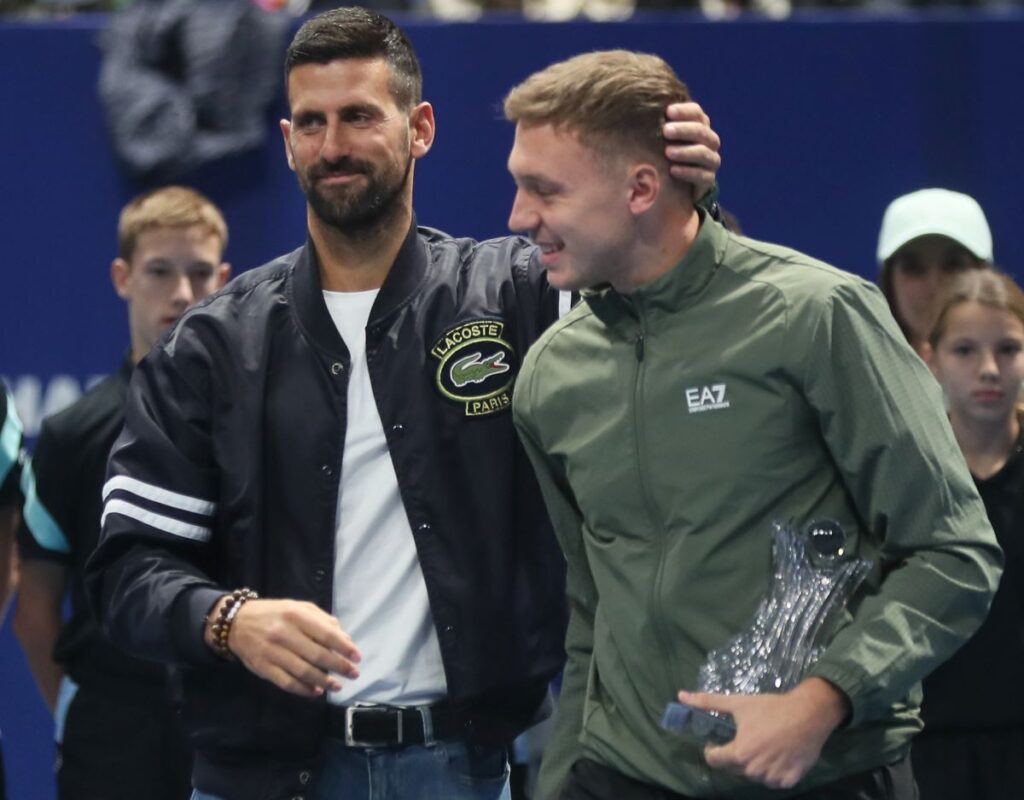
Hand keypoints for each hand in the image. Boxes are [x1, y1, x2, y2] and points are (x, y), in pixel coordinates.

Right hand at [217, 597, 361, 697]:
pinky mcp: (263, 667)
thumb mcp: (298, 607)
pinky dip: (303, 689)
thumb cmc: (274, 614)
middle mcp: (284, 633)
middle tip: (353, 673)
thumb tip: (344, 638)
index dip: (344, 647)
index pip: (326, 633)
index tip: (357, 656)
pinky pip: (287, 682)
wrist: (236, 623)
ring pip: (303, 671)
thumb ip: (322, 620)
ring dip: (324, 681)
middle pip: (317, 655)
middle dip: (339, 666)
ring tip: (337, 686)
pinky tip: (316, 692)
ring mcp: (272, 652)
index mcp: (296, 615)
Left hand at [663, 101, 720, 200]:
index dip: (684, 111)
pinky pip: (702, 175)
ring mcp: (711, 160)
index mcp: (699, 124)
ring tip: (668, 152)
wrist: (679, 183)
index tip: (668, 112)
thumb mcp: (662, 137)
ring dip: (686, 151)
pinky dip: (688, 172)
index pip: (696, 112)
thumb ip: (658, 124)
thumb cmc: (665, 152)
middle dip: (683, 130)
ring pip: (703, 153)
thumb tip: (642, 107)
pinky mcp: (708, 180)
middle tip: (666, 131)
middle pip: (701, 131)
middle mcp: (709, 141)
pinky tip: (673, 170)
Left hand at [678, 677, 849, 789]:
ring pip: (754, 776)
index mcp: (739, 753)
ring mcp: (773, 778)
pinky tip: (776, 754)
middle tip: (745, 737)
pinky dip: (772, 771)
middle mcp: (754, 770)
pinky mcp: (790, 780)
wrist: (809, 713)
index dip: (712, 749)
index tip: (718, 740)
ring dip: (753, 764)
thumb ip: (707, 702)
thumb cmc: (771, 708)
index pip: (714, 760)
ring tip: (762, 744)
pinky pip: (774, 781)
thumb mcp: (738, 702)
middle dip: (735, 754)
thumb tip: (681, 696)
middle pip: (734, 768)